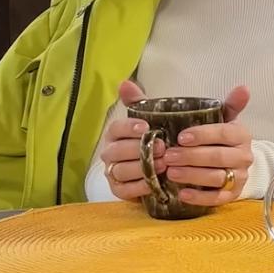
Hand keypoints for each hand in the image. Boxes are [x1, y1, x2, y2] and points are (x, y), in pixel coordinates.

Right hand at [98, 80, 162, 201]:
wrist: (160, 168)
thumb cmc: (152, 140)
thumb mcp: (149, 119)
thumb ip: (138, 102)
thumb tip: (125, 83)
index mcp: (116, 134)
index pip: (116, 128)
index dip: (129, 127)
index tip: (146, 127)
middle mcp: (110, 153)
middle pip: (117, 151)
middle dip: (139, 149)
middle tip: (162, 147)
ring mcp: (113, 172)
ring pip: (120, 170)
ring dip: (142, 168)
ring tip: (163, 164)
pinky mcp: (118, 190)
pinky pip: (124, 190)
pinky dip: (139, 186)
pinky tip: (154, 182)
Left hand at [162, 85, 253, 205]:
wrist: (231, 163)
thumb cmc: (218, 138)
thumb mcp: (221, 118)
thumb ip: (224, 102)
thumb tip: (244, 86)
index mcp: (241, 134)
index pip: (224, 132)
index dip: (203, 134)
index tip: (181, 136)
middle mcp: (244, 156)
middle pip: (218, 157)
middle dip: (191, 157)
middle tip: (168, 156)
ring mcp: (240, 177)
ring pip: (217, 178)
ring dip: (192, 176)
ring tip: (171, 173)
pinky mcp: (233, 195)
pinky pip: (217, 199)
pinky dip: (199, 197)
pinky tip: (182, 194)